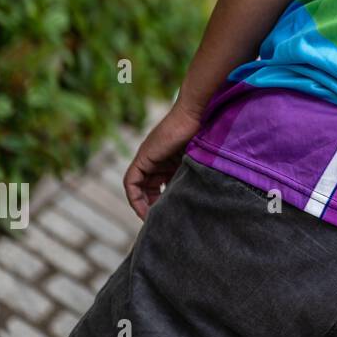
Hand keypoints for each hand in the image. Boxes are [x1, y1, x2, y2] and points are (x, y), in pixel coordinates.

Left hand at [123, 102, 202, 219]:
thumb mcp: (197, 161)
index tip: (166, 216)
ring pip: (139, 187)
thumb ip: (192, 175)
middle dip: (152, 206)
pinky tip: (144, 209)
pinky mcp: (143, 158)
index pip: (158, 187)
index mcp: (168, 161)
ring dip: (143, 204)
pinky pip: (131, 182)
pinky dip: (135, 197)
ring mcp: (147, 158)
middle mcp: (155, 160)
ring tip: (152, 218)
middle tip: (160, 221)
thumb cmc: (204, 134)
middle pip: (147, 189)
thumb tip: (203, 197)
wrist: (196, 115)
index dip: (160, 202)